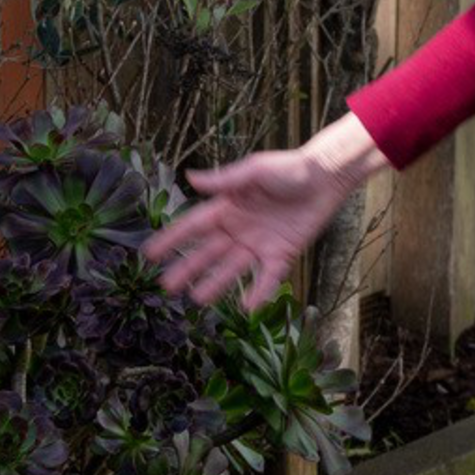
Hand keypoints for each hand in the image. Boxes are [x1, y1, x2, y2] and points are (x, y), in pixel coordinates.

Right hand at [143, 116, 385, 307]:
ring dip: (215, 284)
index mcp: (227, 207)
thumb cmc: (290, 168)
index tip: (149, 254)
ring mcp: (259, 244)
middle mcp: (238, 228)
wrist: (326, 177)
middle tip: (167, 287)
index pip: (192, 226)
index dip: (171, 239)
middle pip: (207, 252)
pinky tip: (246, 306)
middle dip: (187, 268)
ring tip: (198, 299)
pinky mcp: (282, 254)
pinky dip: (258, 292)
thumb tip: (189, 179)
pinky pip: (267, 277)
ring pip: (232, 268)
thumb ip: (224, 179)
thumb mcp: (254, 170)